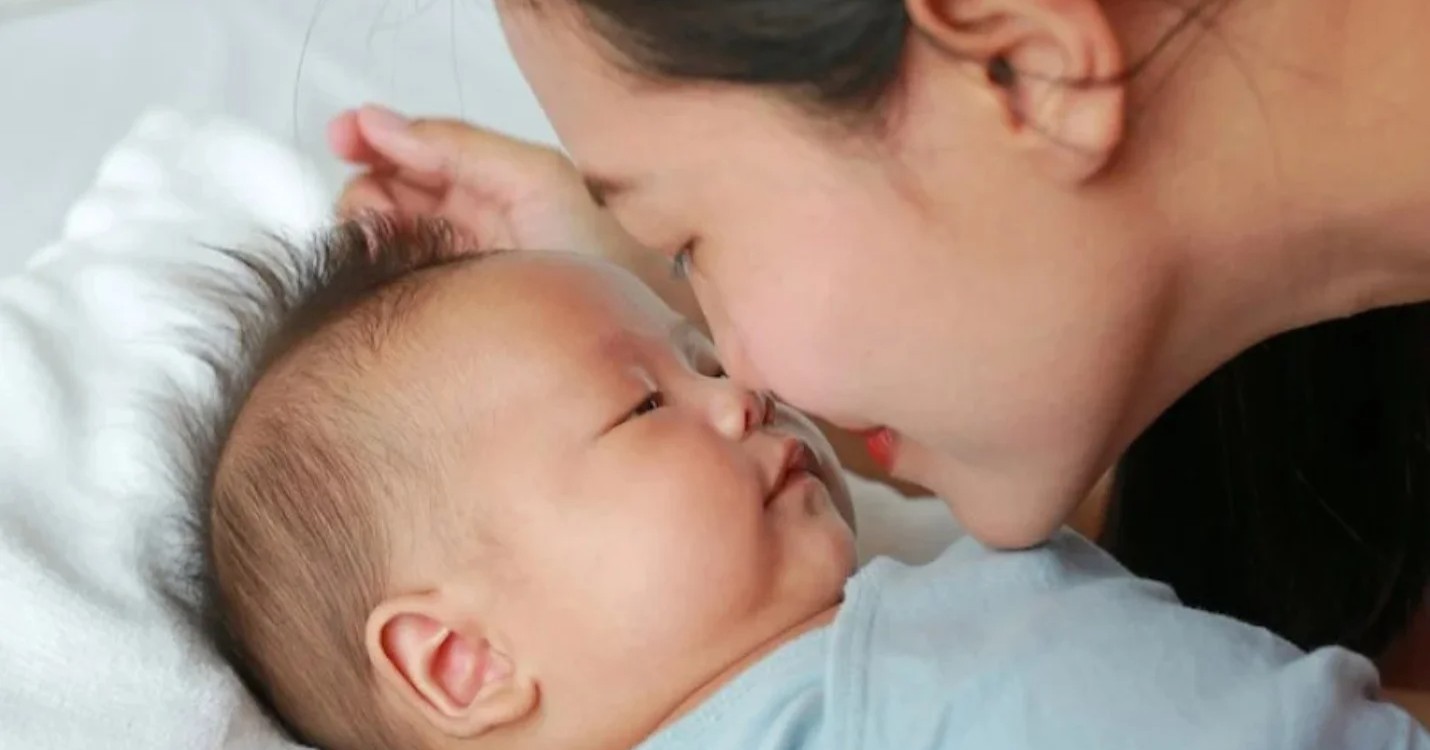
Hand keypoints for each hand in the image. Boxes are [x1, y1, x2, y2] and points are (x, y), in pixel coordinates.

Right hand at [328, 105, 699, 319]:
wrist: (635, 331)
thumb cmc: (602, 257)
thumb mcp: (535, 178)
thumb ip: (460, 145)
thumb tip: (381, 124)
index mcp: (486, 182)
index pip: (410, 152)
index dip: (373, 140)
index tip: (346, 140)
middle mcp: (467, 221)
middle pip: (387, 194)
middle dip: (367, 192)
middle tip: (371, 210)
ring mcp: (456, 268)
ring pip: (386, 242)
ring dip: (371, 236)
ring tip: (388, 245)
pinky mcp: (451, 313)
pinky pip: (398, 287)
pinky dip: (385, 277)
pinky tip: (395, 279)